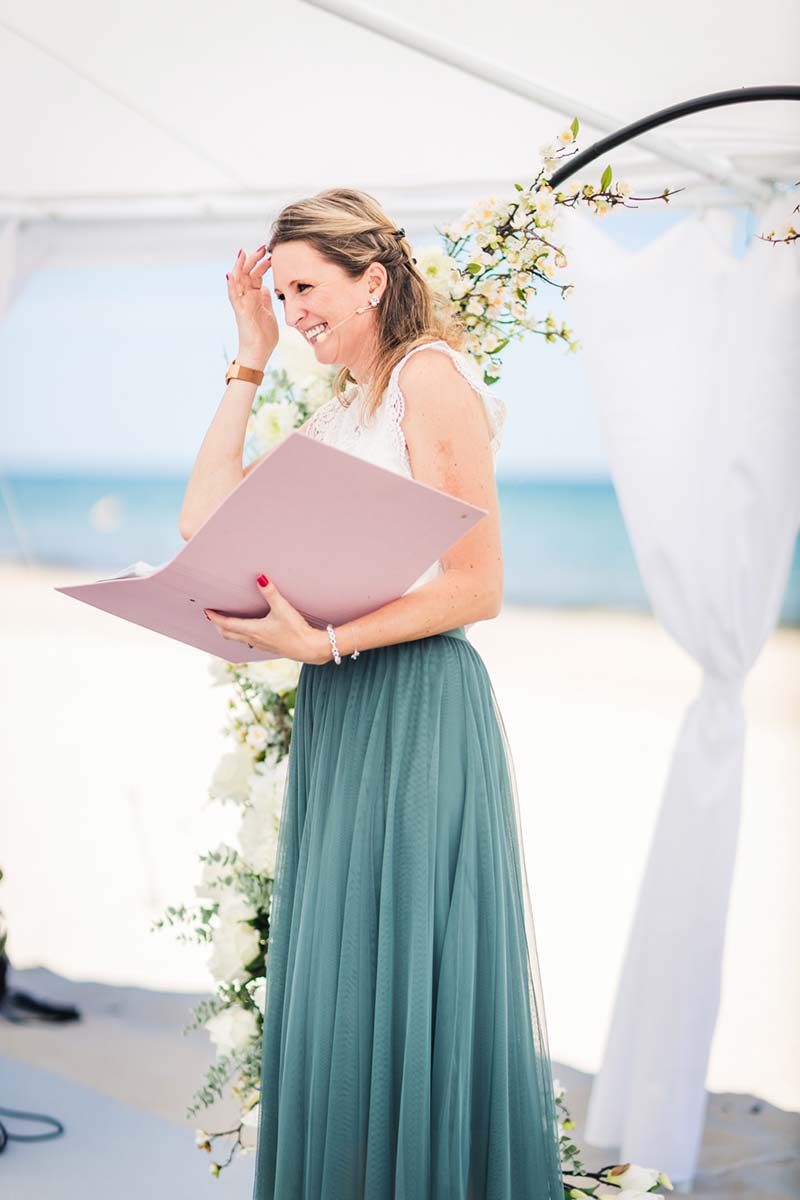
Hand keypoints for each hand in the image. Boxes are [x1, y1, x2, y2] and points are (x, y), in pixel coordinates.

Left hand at [204, 574, 329, 664]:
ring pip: (236, 639)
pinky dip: (239, 635)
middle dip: (217, 625)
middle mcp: (253, 639)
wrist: (309, 649)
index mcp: (253, 630)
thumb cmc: (296, 631)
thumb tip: (260, 578)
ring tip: (224, 622)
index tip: (207, 610)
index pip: (227, 624)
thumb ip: (271, 593)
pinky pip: (247, 641)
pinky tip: (246, 630)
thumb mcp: (283, 609)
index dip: (215, 617)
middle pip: (227, 634)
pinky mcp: (268, 647)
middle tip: (211, 615)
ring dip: (227, 630)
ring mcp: (260, 644)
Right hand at [227, 246, 278, 363]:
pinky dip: (231, 285)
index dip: (262, 264)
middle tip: (262, 248)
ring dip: (240, 267)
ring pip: (237, 281)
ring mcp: (242, 304)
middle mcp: (247, 298)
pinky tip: (231, 274)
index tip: (271, 256)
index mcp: (255, 297)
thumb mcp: (269, 313)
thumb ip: (266, 300)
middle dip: (253, 260)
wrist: (259, 353)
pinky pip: (233, 297)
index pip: (256, 276)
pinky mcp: (240, 312)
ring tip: (243, 253)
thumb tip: (266, 287)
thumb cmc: (264, 336)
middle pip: (247, 274)